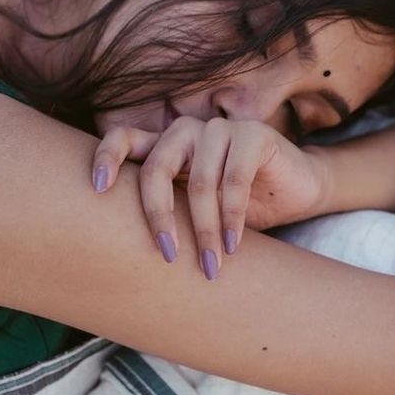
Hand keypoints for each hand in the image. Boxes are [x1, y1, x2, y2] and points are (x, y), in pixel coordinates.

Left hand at [90, 116, 328, 278]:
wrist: (296, 191)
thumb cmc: (239, 206)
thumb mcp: (196, 210)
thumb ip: (168, 211)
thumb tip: (121, 251)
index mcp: (165, 145)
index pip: (124, 139)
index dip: (106, 158)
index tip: (97, 189)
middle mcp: (186, 131)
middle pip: (157, 168)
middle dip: (160, 216)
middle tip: (167, 255)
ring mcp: (219, 129)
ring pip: (199, 182)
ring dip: (204, 230)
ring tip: (210, 264)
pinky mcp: (253, 134)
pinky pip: (234, 180)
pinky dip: (232, 218)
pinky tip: (233, 245)